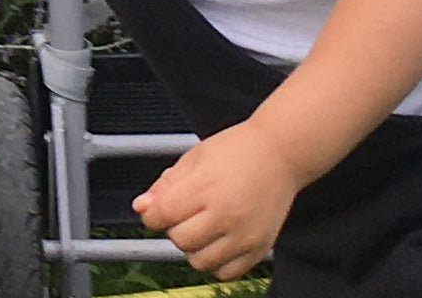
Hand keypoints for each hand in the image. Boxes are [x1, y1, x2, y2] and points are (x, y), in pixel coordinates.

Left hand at [132, 119, 298, 280]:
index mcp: (205, 186)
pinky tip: (217, 240)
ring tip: (202, 225)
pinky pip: (226, 272)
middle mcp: (226, 214)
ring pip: (200, 261)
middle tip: (183, 212)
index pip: (162, 215)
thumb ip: (165, 184)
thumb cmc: (237, 150)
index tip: (154, 211)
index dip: (151, 215)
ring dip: (193, 247)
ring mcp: (245, 234)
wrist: (280, 153)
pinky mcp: (259, 248)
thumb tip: (141, 207)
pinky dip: (215, 261)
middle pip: (179, 240)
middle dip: (173, 228)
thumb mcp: (194, 157)